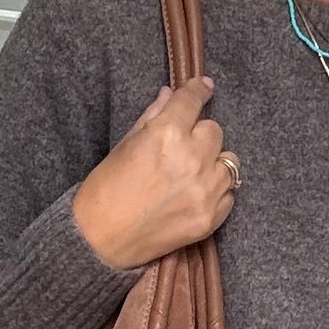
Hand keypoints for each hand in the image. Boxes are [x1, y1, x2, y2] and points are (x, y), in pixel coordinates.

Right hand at [72, 76, 238, 270]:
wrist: (99, 241)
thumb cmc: (104, 190)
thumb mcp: (124, 145)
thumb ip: (153, 117)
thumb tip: (170, 94)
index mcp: (166, 134)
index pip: (192, 101)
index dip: (199, 90)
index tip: (204, 87)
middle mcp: (191, 159)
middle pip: (215, 131)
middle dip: (199, 135)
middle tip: (182, 147)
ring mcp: (204, 191)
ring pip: (229, 162)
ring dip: (213, 163)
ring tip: (191, 173)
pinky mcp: (210, 218)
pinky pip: (229, 195)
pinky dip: (216, 191)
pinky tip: (195, 195)